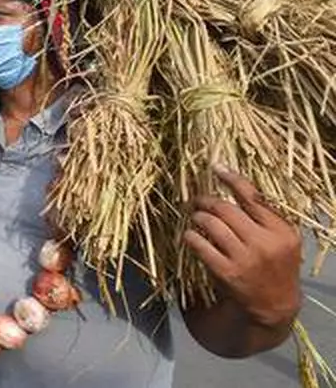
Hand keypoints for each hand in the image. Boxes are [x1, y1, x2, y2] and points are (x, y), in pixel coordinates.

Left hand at [184, 167, 302, 328]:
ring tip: (194, 216)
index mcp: (281, 231)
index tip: (216, 167)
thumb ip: (265, 215)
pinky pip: (200, 246)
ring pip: (211, 224)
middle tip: (197, 200)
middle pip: (226, 209)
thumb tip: (234, 184)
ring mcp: (245, 258)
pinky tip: (189, 235)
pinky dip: (190, 236)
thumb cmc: (276, 264)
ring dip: (198, 217)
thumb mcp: (283, 239)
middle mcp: (264, 243)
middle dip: (206, 201)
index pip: (253, 197)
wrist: (274, 304)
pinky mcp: (226, 272)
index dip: (232, 179)